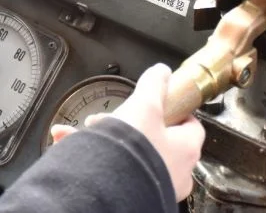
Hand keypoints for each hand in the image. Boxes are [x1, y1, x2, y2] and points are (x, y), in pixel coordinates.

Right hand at [50, 64, 204, 201]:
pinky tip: (73, 143)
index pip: (192, 126)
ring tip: (87, 130)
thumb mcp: (145, 104)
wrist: (110, 186)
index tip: (165, 104)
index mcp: (187, 149)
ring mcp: (157, 185)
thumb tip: (160, 72)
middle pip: (158, 140)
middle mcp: (177, 172)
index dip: (176, 111)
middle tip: (115, 117)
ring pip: (133, 154)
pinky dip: (97, 155)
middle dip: (131, 124)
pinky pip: (116, 168)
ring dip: (110, 138)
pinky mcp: (135, 193)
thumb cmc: (137, 152)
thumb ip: (154, 84)